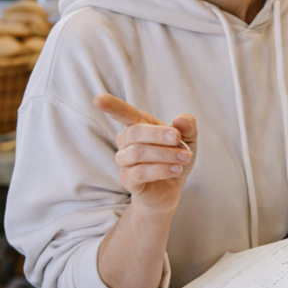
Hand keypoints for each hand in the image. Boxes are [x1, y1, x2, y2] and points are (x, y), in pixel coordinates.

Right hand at [94, 94, 196, 215]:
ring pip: (138, 153)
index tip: (99, 99)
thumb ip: (187, 126)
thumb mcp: (188, 139)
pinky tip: (176, 169)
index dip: (112, 106)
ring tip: (184, 157)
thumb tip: (180, 120)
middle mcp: (126, 141)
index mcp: (138, 125)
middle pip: (135, 132)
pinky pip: (140, 172)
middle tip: (177, 139)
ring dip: (165, 154)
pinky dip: (161, 170)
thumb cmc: (175, 157)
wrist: (170, 189)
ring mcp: (124, 161)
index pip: (123, 113)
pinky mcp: (127, 180)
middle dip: (158, 134)